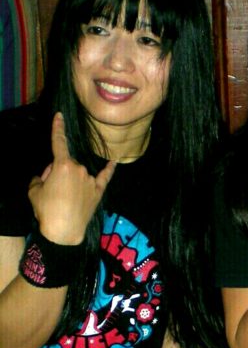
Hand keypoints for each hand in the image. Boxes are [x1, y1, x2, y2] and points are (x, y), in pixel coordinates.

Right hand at [27, 113, 115, 244]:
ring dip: (71, 180)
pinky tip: (114, 162)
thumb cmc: (46, 210)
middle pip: (66, 163)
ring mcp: (91, 179)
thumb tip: (48, 175)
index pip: (58, 142)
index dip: (58, 128)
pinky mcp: (99, 190)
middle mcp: (80, 168)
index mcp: (62, 165)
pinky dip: (109, 169)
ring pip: (78, 173)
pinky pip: (105, 176)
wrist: (63, 231)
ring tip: (64, 199)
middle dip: (57, 172)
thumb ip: (40, 177)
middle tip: (51, 190)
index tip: (60, 115)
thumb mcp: (34, 191)